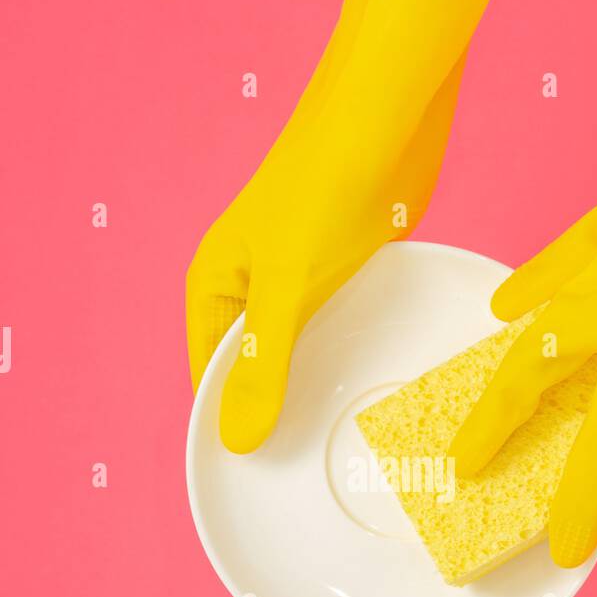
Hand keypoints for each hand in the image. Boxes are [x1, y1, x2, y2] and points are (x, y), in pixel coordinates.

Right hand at [186, 0, 497, 452]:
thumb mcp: (287, 284)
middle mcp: (252, 289)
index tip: (256, 479)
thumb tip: (237, 437)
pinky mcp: (347, 275)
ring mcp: (301, 282)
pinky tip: (371, 392)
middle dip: (276, 413)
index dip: (228, 425)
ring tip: (340, 446)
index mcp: (215, 286)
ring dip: (317, 388)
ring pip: (301, 354)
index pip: (208, 377)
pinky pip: (340, 332)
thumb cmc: (324, 182)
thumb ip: (263, 364)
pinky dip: (350, 358)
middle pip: (255, 371)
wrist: (388, 117)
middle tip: (307, 472)